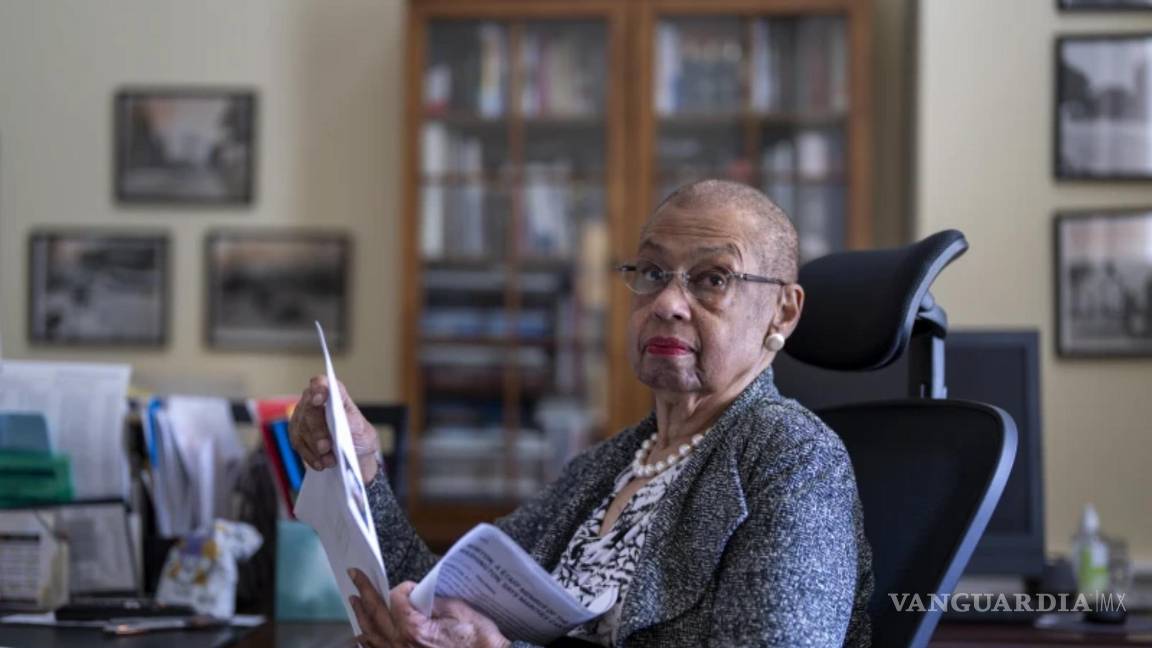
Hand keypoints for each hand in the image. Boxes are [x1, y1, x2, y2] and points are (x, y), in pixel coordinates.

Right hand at [289, 374, 379, 482]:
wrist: (353, 457)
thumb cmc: (359, 438)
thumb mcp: (364, 431)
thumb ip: (355, 424)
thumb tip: (345, 419)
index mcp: (334, 394)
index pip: (321, 383)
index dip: (318, 388)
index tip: (320, 400)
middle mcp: (314, 403)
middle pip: (310, 411)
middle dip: (318, 431)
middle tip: (326, 447)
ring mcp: (302, 419)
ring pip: (302, 430)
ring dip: (315, 448)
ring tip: (330, 461)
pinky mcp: (297, 436)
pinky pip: (299, 445)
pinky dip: (311, 457)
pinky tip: (321, 464)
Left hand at [349, 570, 510, 647]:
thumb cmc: (478, 639)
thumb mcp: (459, 610)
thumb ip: (433, 601)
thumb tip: (418, 595)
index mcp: (414, 629)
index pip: (396, 599)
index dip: (403, 588)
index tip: (412, 586)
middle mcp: (402, 645)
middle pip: (377, 616)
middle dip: (365, 594)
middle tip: (355, 577)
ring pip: (373, 636)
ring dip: (362, 616)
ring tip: (355, 601)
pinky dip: (368, 642)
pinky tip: (362, 636)